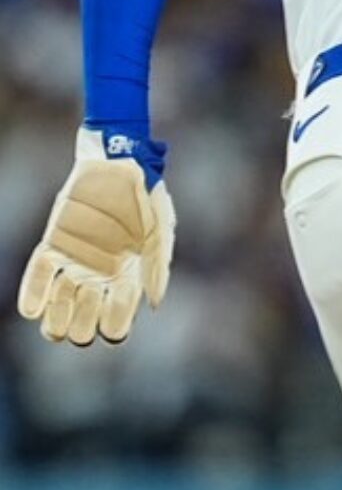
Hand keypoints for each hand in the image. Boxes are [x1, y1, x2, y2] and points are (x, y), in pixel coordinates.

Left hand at [17, 129, 175, 344]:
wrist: (118, 161)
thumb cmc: (146, 195)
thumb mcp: (162, 231)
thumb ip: (158, 267)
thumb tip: (154, 304)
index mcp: (129, 278)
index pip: (118, 319)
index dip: (114, 328)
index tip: (113, 326)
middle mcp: (100, 276)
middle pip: (86, 321)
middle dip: (83, 326)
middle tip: (87, 310)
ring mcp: (76, 261)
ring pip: (59, 305)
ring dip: (56, 320)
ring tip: (55, 322)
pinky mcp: (54, 244)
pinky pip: (38, 275)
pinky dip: (33, 295)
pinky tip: (32, 310)